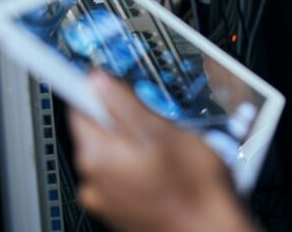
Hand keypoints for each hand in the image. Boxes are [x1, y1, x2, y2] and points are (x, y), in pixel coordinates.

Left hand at [69, 71, 256, 231]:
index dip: (94, 86)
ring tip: (168, 146)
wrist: (211, 230)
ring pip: (115, 150)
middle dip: (125, 117)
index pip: (79, 106)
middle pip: (99, 128)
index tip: (100, 75)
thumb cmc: (193, 187)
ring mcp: (107, 195)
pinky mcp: (121, 206)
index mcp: (98, 155)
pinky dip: (140, 163)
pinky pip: (123, 172)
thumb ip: (125, 103)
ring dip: (136, 141)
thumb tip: (99, 81)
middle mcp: (94, 178)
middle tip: (157, 118)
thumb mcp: (162, 132)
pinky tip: (166, 166)